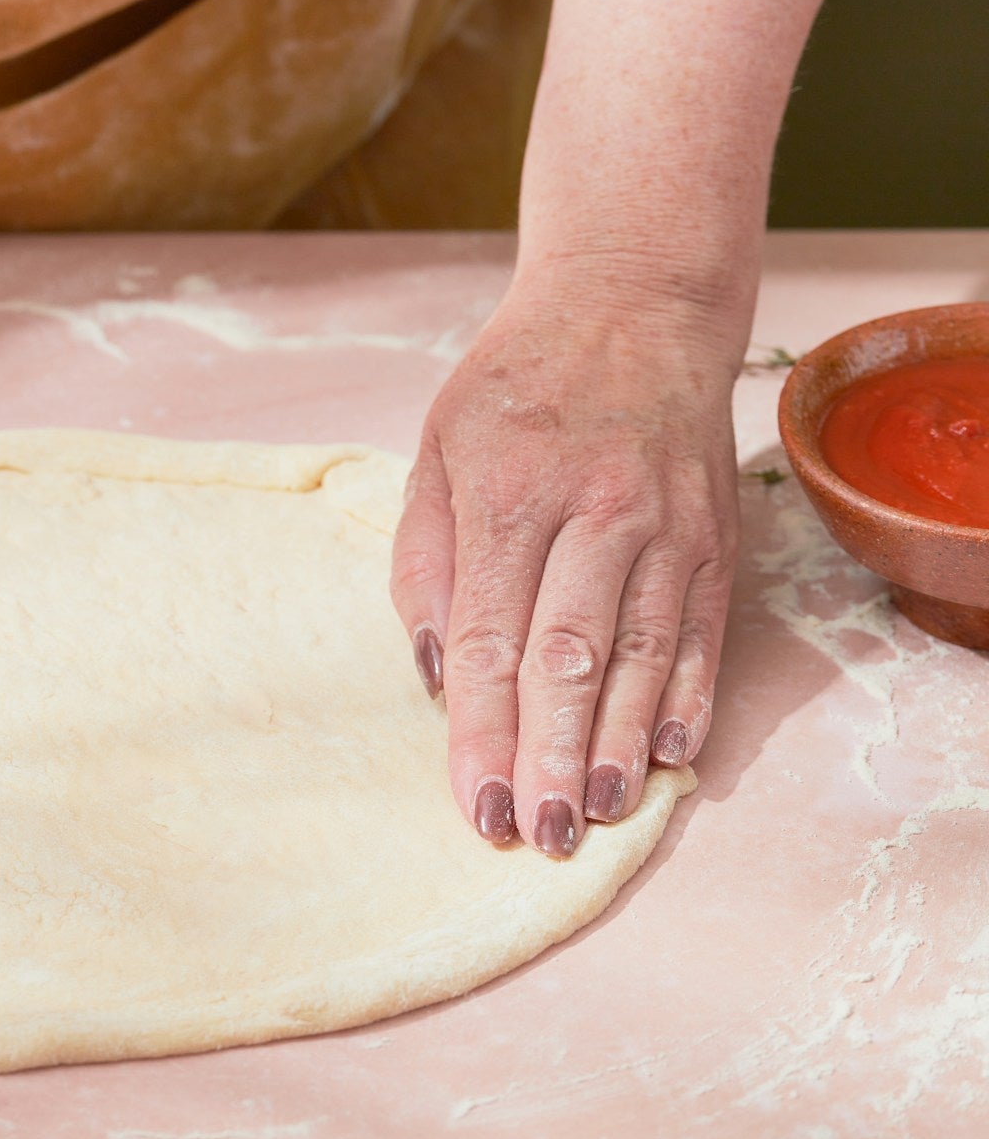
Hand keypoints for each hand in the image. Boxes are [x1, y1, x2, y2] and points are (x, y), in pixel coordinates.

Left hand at [389, 277, 740, 855]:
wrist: (633, 305)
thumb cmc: (512, 388)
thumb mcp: (435, 451)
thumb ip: (425, 563)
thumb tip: (438, 672)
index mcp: (507, 494)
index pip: (490, 638)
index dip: (482, 730)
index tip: (475, 804)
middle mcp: (594, 511)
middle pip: (568, 657)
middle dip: (549, 755)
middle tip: (539, 834)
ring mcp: (664, 524)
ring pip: (642, 654)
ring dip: (618, 744)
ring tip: (598, 813)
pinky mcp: (713, 534)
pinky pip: (701, 630)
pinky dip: (688, 698)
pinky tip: (671, 756)